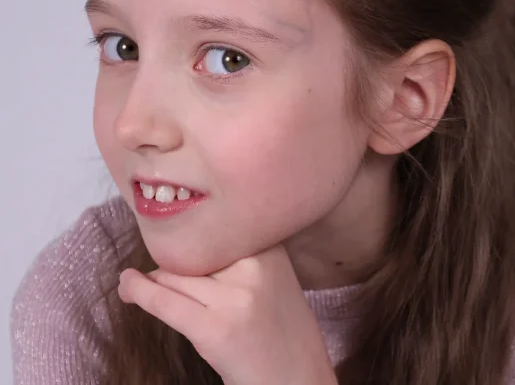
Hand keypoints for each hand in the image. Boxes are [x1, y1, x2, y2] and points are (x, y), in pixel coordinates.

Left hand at [118, 244, 337, 384]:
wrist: (300, 379)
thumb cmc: (284, 331)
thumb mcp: (275, 280)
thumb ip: (241, 259)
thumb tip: (185, 247)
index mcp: (271, 247)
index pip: (213, 232)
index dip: (188, 238)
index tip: (171, 239)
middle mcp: (254, 265)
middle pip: (192, 252)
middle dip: (168, 265)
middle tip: (148, 275)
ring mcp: (235, 297)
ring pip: (174, 274)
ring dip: (149, 279)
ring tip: (131, 283)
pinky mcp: (215, 328)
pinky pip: (164, 301)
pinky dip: (138, 292)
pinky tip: (126, 287)